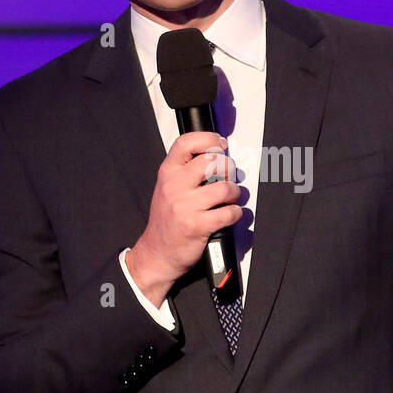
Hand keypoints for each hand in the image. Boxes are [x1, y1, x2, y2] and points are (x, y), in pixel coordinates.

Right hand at [126, 131, 240, 306]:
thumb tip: (217, 156)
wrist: (156, 254)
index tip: (220, 144)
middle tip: (228, 178)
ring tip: (230, 199)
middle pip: (211, 162)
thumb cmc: (167, 221)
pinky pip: (229, 212)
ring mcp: (184, 207)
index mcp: (167, 173)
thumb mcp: (167, 189)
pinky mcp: (197, 226)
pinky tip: (229, 215)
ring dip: (235, 194)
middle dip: (228, 168)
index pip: (186, 143)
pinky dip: (235, 213)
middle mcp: (174, 186)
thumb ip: (186, 172)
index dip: (208, 139)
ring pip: (225, 188)